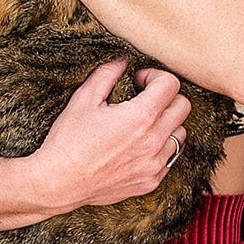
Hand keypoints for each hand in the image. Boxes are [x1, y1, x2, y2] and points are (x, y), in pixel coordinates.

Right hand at [26, 57, 191, 211]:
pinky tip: (137, 145)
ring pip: (180, 133)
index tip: (138, 82)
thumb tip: (123, 61)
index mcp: (140, 117)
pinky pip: (170, 158)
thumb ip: (107, 73)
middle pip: (183, 106)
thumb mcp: (84, 98)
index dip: (154, 76)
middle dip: (165, 96)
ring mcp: (155, 164)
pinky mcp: (151, 181)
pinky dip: (160, 148)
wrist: (60, 182)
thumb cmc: (69, 140)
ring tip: (141, 124)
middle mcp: (154, 141)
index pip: (171, 85)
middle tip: (143, 99)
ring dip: (166, 123)